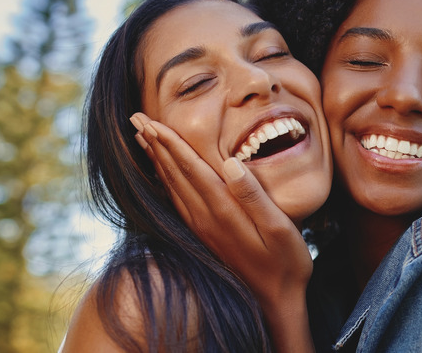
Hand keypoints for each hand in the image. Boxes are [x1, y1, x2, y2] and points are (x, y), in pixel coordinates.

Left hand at [129, 113, 312, 328]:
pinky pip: (177, 202)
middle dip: (156, 144)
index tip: (151, 120)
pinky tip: (161, 174)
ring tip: (142, 138)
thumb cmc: (286, 263)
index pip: (191, 168)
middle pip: (175, 174)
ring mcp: (203, 229)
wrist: (275, 303)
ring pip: (172, 187)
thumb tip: (231, 163)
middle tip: (136, 119)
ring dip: (157, 160)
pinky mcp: (204, 237)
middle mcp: (207, 218)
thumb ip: (255, 196)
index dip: (171, 143)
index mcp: (224, 211)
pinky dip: (165, 182)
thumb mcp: (280, 228)